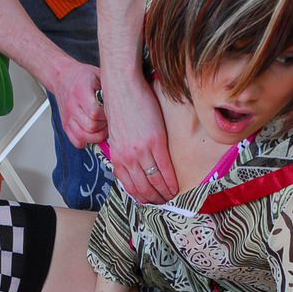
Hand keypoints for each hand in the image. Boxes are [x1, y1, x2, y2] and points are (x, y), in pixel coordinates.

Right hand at [54, 60, 107, 147]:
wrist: (62, 77)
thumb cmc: (83, 76)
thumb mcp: (99, 76)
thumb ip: (109, 90)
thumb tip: (124, 105)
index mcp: (80, 92)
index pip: (95, 113)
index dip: (106, 116)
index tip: (111, 112)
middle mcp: (71, 106)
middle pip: (90, 127)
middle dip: (103, 127)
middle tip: (107, 121)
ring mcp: (67, 118)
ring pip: (83, 137)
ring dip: (96, 136)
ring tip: (102, 128)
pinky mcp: (65, 125)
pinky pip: (76, 141)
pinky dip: (87, 141)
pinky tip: (93, 134)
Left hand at [103, 79, 177, 203]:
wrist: (122, 88)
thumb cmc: (119, 108)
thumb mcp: (116, 136)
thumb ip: (124, 153)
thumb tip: (132, 166)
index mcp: (118, 158)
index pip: (130, 186)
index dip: (141, 197)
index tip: (150, 201)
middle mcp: (128, 158)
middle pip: (143, 188)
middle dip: (154, 199)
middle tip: (163, 203)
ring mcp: (142, 151)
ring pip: (154, 182)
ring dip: (164, 193)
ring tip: (171, 197)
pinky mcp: (155, 142)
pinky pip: (165, 168)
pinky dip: (171, 181)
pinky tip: (175, 187)